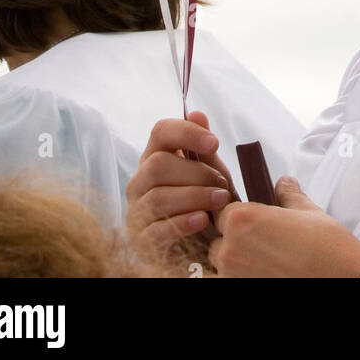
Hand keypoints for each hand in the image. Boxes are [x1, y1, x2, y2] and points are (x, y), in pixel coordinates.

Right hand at [126, 110, 238, 255]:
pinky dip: (183, 222)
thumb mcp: (209, 174)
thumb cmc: (203, 202)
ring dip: (194, 197)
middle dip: (196, 173)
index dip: (186, 132)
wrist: (199, 246)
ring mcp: (136, 211)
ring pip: (158, 197)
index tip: (214, 142)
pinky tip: (202, 220)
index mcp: (154, 157)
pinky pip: (157, 230)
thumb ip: (203, 149)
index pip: (160, 132)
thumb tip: (197, 113)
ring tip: (220, 201)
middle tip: (222, 184)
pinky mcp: (141, 241)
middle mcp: (139, 181)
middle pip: (158, 165)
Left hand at [208, 176, 359, 278]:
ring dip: (239, 258)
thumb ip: (287, 194)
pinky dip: (247, 274)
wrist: (342, 278)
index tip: (253, 219)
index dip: (238, 214)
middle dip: (235, 237)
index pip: (223, 211)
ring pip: (224, 263)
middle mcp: (231, 248)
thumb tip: (283, 183)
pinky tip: (270, 270)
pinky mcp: (242, 289)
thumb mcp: (306, 209)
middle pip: (219, 239)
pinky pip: (236, 278)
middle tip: (263, 239)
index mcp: (243, 219)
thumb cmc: (325, 244)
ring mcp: (234, 275)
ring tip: (269, 257)